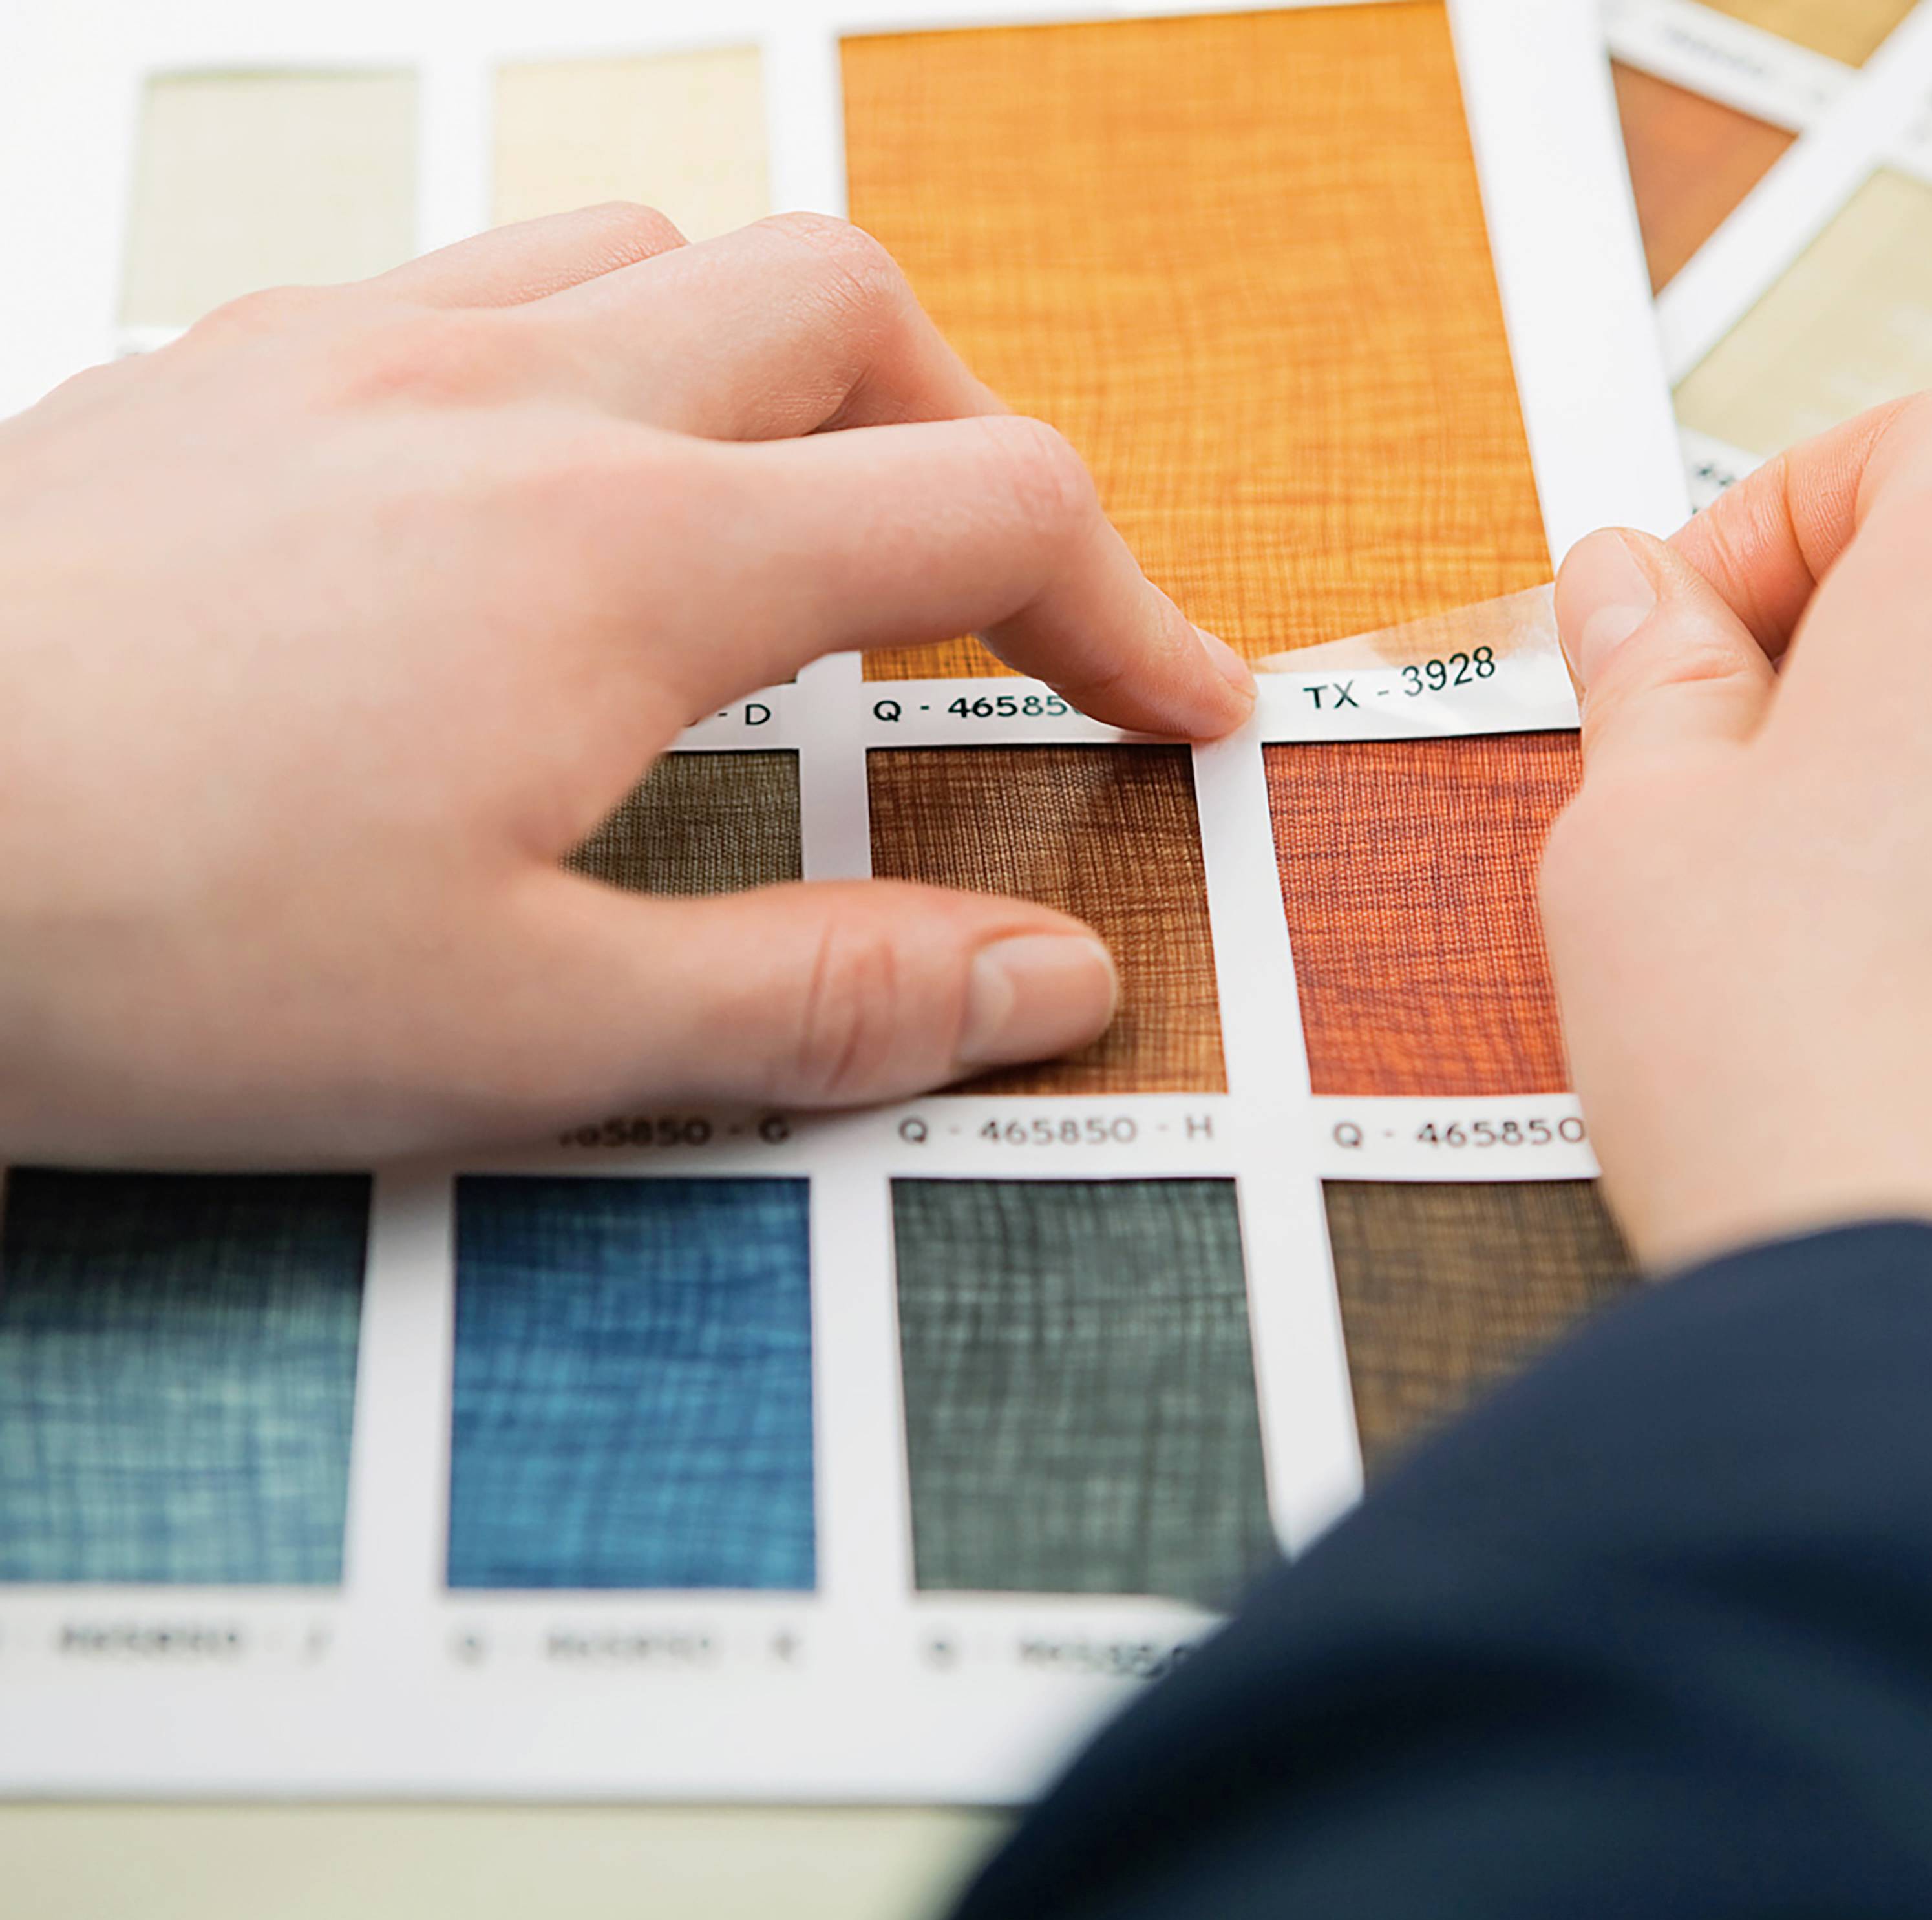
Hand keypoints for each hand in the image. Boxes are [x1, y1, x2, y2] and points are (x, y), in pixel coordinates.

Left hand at [0, 205, 1252, 1161]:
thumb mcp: (525, 1033)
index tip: (1177, 705)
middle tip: (992, 602)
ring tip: (793, 524)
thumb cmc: (133, 947)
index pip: (986, 512)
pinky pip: (482, 283)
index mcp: (621, 557)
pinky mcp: (237, 371)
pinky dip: (594, 356)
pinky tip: (550, 489)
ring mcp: (359, 359)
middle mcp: (509, 403)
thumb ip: (820, 998)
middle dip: (977, 444)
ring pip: (668, 252)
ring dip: (789, 371)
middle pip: (856, 306)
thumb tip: (1041, 980)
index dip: (1128, 608)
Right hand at [1545, 392, 1931, 1269]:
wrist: (1903, 1301)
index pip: (1899, 444)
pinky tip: (1871, 945)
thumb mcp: (1635, 832)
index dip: (1758, 525)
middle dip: (1825, 640)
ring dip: (1884, 755)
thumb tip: (1625, 587)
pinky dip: (1913, 854)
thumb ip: (1641, 677)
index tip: (1666, 631)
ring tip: (1787, 871)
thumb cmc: (1785, 1063)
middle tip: (1710, 751)